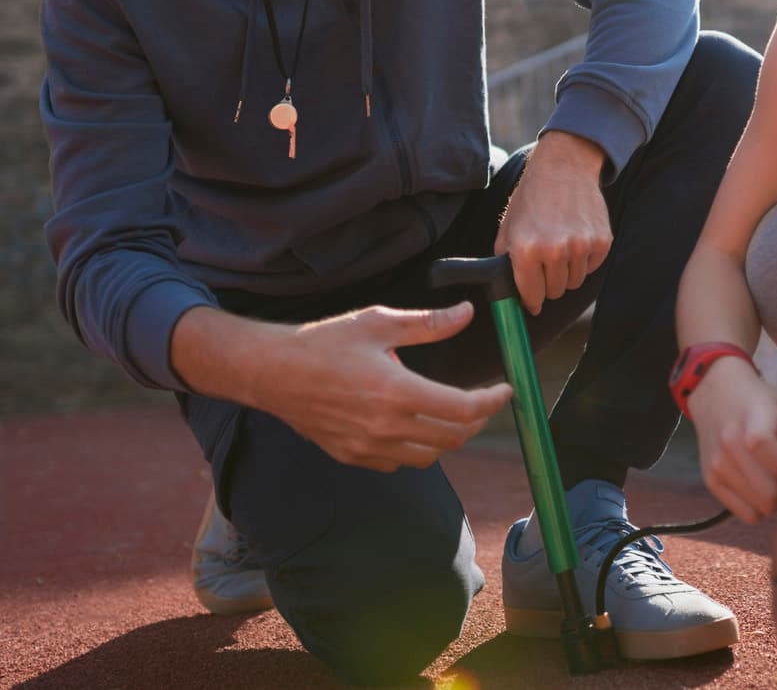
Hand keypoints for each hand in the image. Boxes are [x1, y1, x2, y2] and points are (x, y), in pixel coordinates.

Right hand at [258, 302, 513, 471]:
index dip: (492, 401)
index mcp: (397, 392)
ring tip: (452, 414)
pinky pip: (398, 463)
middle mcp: (385, 427)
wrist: (272, 372)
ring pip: (429, 456)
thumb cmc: (322, 343)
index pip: (463, 409)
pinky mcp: (353, 456)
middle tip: (483, 402)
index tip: (504, 390)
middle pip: (453, 438)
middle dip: (477, 421)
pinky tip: (414, 427)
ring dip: (449, 438)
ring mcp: (368, 447)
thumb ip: (427, 323)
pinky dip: (416, 449)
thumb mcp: (378, 323)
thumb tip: (465, 314)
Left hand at [496, 131, 612, 313]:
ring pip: (574, 283)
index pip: (531, 295)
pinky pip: (592, 268)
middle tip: (545, 264)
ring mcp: (581, 246)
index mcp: (526, 249)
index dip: (531, 300)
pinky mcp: (602, 241)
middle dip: (548, 283)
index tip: (532, 300)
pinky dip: (584, 261)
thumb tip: (511, 294)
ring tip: (560, 248)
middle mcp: (555, 250)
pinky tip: (576, 240)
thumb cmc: (533, 196)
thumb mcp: (508, 226)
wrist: (564, 166)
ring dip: (566, 272)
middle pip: (555, 292)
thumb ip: (504, 261)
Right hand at [691, 357, 776, 523]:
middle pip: (770, 495)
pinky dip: (759, 506)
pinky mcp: (710, 481)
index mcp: (753, 421)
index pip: (775, 461)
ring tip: (776, 479)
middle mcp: (730, 445)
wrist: (714, 390)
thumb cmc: (758, 400)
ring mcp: (717, 466)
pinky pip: (746, 514)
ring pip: (761, 509)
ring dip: (775, 499)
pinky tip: (760, 486)